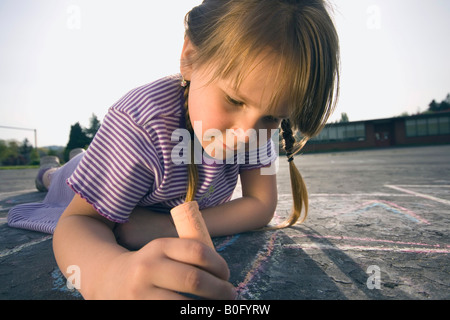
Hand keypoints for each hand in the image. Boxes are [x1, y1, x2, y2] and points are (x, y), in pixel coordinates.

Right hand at [97, 237, 236, 299]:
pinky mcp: (140, 310)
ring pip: (185, 304)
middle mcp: (148, 268)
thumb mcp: (164, 250)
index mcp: (159, 246)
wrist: (110, 280)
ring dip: (209, 307)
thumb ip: (188, 254)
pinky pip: (173, 313)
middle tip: (231, 293)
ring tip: (219, 306)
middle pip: (194, 280)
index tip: (227, 275)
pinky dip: (192, 313)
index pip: (197, 251)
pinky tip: (199, 311)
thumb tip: (224, 274)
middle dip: (220, 289)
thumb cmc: (150, 265)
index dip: (219, 265)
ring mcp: (142, 293)